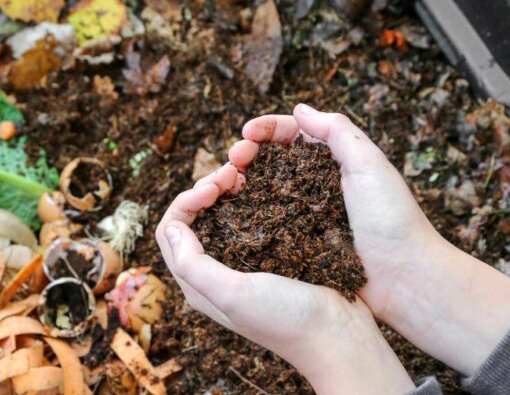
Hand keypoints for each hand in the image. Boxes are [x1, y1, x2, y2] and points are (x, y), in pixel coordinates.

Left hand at [155, 164, 414, 393]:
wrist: (339, 336)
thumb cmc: (286, 319)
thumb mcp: (233, 294)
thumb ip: (194, 265)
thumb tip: (172, 227)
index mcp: (198, 284)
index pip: (171, 231)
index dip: (186, 201)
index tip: (214, 187)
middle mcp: (216, 274)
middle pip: (194, 219)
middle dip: (206, 189)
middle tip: (232, 173)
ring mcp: (244, 264)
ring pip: (222, 216)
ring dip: (227, 191)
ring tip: (246, 174)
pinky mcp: (271, 257)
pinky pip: (251, 220)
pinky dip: (252, 199)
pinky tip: (267, 187)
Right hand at [229, 104, 509, 375]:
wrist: (404, 278)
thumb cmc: (392, 220)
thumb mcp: (369, 164)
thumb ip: (337, 131)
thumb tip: (299, 109)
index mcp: (335, 162)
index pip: (293, 134)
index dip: (266, 130)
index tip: (246, 133)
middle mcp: (316, 186)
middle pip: (272, 160)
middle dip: (247, 153)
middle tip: (233, 159)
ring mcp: (304, 216)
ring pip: (263, 190)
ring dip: (242, 181)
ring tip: (226, 182)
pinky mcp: (297, 245)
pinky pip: (266, 224)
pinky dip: (246, 214)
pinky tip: (232, 211)